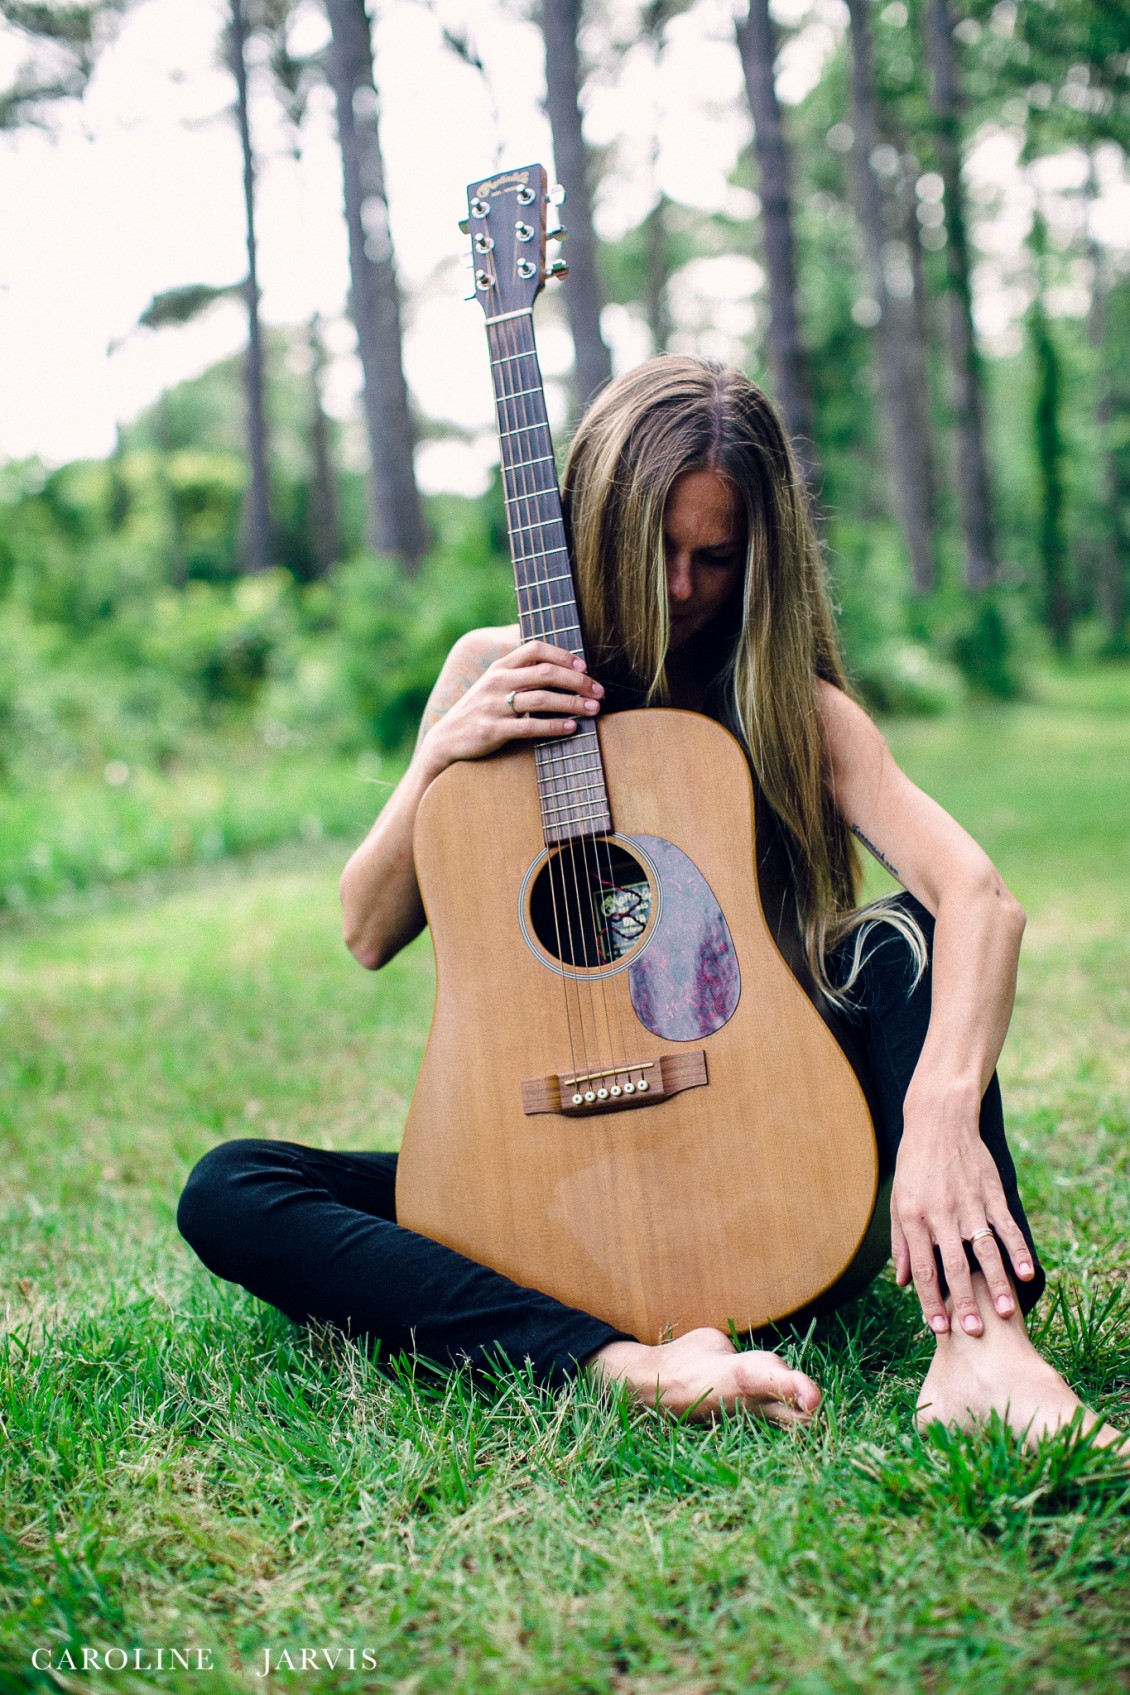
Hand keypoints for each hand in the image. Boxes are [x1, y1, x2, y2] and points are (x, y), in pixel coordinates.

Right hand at [419, 640, 602, 774]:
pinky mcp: (493, 729)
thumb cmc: (479, 710)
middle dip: (578, 680)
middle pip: (546, 673)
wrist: (446, 739)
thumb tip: (557, 664)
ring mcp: (494, 705)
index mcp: (499, 666)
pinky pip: (530, 726)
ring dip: (572, 703)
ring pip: (542, 699)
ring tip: (593, 709)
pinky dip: (554, 726)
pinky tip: (572, 727)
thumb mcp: (493, 683)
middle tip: (599, 691)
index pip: (535, 649)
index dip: (563, 654)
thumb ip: (519, 671)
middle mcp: (497, 681)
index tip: (585, 666)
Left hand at [891, 1091, 1034, 1336]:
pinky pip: (1007, 1226)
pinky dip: (1018, 1250)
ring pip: (984, 1250)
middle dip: (963, 1301)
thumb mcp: (898, 1201)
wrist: (939, 1120)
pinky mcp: (991, 1193)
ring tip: (1003, 1312)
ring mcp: (969, 1203)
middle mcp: (941, 1213)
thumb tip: (903, 1283)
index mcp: (914, 1217)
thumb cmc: (914, 1165)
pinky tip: (1027, 1272)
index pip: (923, 1268)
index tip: (939, 1328)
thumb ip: (901, 1243)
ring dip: (994, 1283)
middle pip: (953, 1265)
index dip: (930, 1300)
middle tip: (973, 1333)